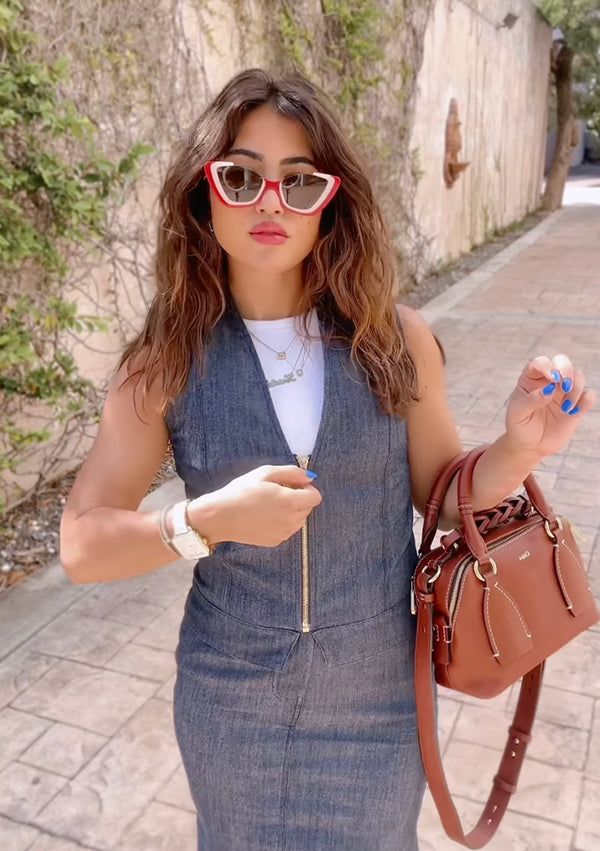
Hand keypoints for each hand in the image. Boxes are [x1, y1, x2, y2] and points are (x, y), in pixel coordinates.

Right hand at [187, 465, 321, 546]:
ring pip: (299, 519)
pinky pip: (287, 528)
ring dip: (291, 510)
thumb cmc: (240, 492)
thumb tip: (309, 477)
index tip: (292, 484)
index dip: (306, 488)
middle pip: (308, 507)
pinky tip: (264, 516)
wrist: (220, 517)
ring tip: (269, 504)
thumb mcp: (265, 473)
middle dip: (299, 498)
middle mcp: (291, 521)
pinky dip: (282, 521)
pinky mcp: (275, 541)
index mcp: (291, 502)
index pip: (316, 496)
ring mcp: (284, 533)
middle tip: (277, 492)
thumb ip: (292, 472)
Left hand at [505, 354, 596, 458]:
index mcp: (531, 379)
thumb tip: (549, 389)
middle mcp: (549, 381)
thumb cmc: (519, 426)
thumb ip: (531, 400)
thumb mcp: (517, 414)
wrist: (530, 446)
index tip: (552, 379)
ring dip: (575, 389)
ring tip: (565, 407)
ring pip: (578, 376)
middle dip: (566, 370)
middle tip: (563, 387)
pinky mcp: (576, 405)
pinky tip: (573, 412)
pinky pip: (589, 395)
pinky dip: (586, 400)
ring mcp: (564, 392)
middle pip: (562, 362)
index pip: (540, 362)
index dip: (547, 366)